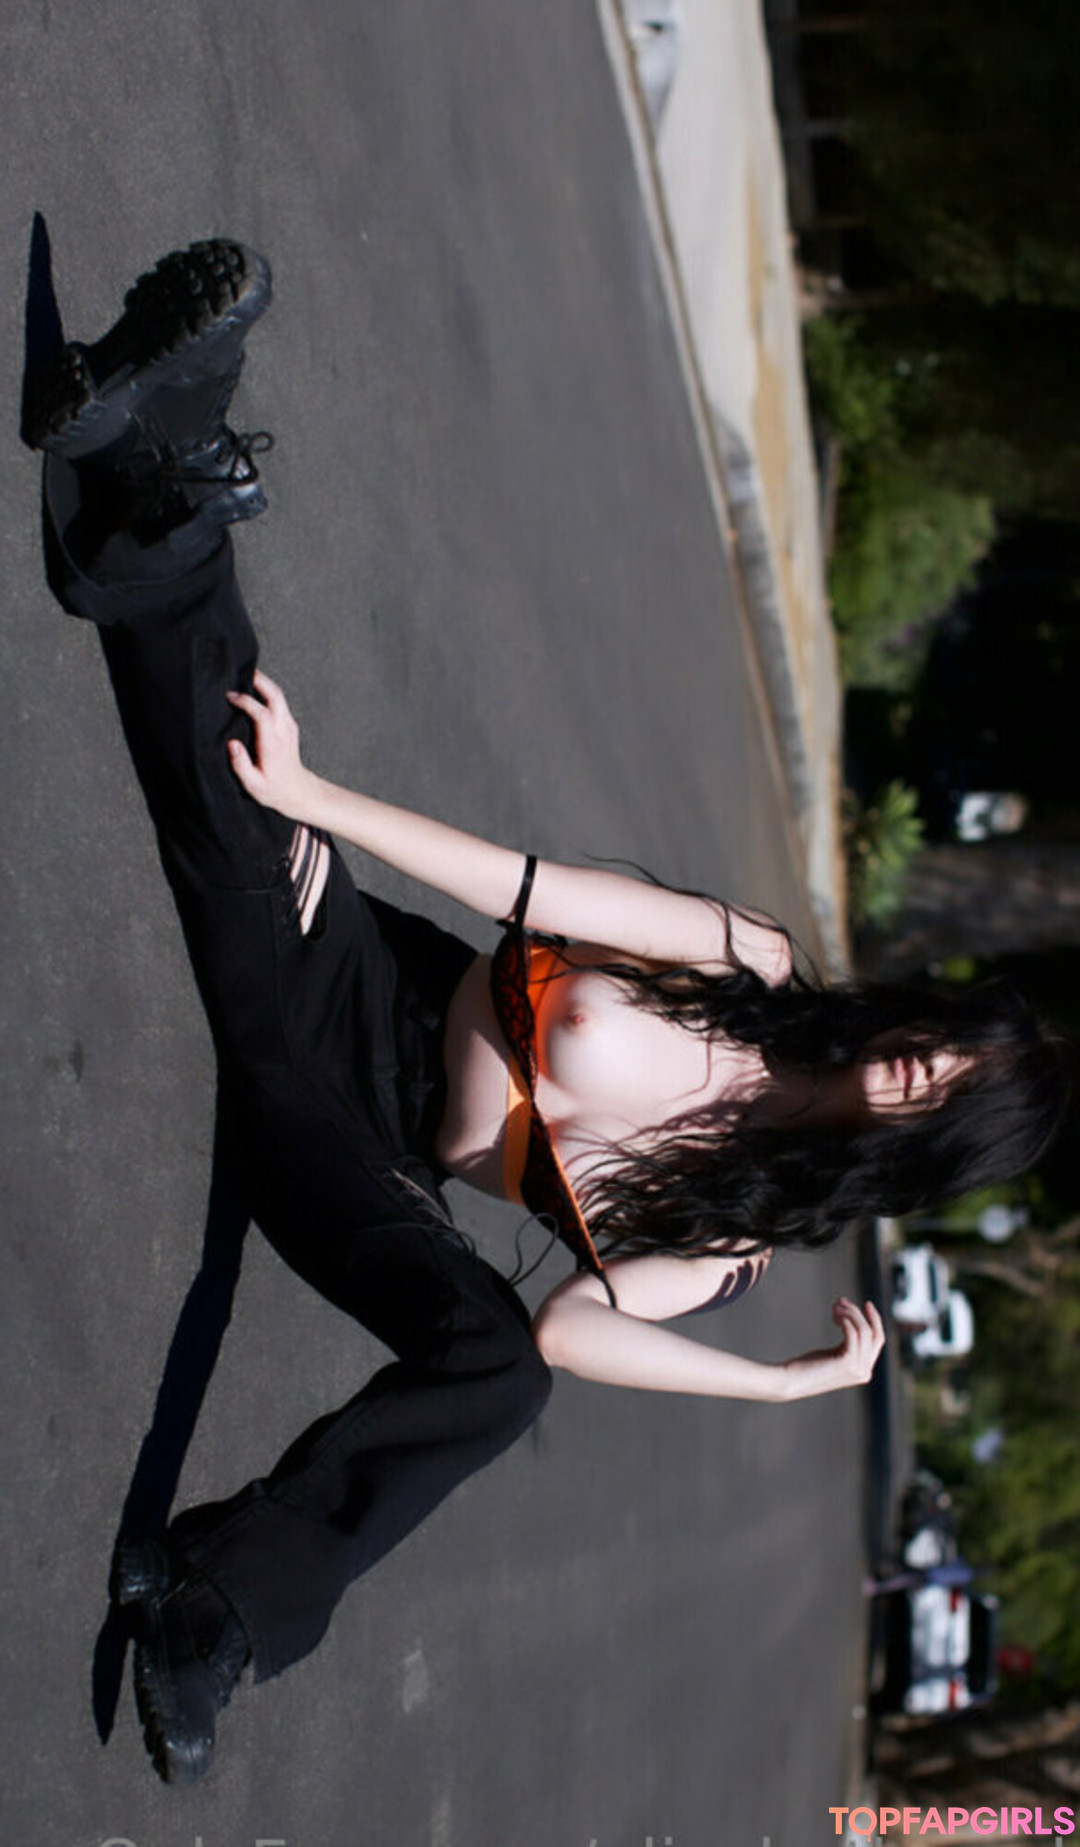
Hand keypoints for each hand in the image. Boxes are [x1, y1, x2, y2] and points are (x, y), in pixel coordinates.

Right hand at [225, 669, 316, 819]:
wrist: (297, 790)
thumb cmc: (273, 789)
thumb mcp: (253, 785)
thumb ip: (240, 765)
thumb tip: (231, 744)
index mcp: (273, 745)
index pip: (262, 714)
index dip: (246, 702)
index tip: (230, 696)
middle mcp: (284, 731)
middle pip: (276, 697)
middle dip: (259, 681)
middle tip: (240, 670)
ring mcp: (289, 726)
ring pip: (279, 696)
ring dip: (263, 683)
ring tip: (245, 674)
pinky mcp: (290, 725)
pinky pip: (279, 701)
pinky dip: (267, 690)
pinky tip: (254, 688)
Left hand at [781, 1298, 885, 1401]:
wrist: (791, 1381)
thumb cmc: (809, 1366)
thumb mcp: (835, 1355)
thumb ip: (848, 1345)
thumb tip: (853, 1318)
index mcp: (864, 1370)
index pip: (877, 1340)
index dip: (874, 1320)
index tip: (865, 1304)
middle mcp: (865, 1372)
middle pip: (874, 1334)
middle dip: (860, 1314)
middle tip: (842, 1301)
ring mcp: (857, 1369)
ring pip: (864, 1331)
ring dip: (850, 1314)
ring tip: (834, 1308)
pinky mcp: (847, 1363)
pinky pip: (853, 1334)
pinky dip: (845, 1321)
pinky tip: (834, 1317)